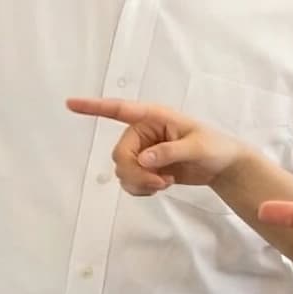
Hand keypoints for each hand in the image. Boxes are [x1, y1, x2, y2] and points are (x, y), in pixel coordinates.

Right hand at [65, 97, 245, 195]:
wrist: (222, 165)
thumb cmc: (214, 146)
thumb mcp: (197, 147)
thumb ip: (170, 152)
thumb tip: (144, 160)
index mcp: (154, 117)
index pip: (119, 110)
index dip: (94, 107)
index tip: (70, 104)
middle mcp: (142, 132)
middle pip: (119, 155)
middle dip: (135, 173)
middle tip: (159, 183)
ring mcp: (142, 151)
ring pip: (121, 170)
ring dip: (139, 183)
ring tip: (165, 184)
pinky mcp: (145, 168)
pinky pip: (129, 182)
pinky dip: (141, 189)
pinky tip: (160, 187)